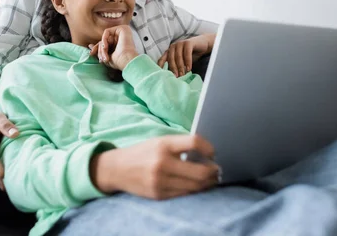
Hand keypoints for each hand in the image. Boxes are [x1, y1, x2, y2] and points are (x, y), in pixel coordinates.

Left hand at [89, 25, 138, 70]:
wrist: (127, 61)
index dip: (97, 48)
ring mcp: (123, 32)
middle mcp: (122, 37)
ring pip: (105, 37)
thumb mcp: (106, 56)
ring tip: (105, 56)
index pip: (105, 43)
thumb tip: (89, 45)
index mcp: (120, 43)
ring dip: (102, 47)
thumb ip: (99, 50)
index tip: (91, 54)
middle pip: (105, 40)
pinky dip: (104, 39)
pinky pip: (107, 31)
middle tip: (101, 59)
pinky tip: (105, 47)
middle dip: (99, 49)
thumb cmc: (119, 62)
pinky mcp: (123, 28)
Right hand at [90, 134, 219, 199]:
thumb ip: (181, 145)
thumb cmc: (144, 152)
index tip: (213, 153)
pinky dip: (195, 189)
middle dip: (213, 171)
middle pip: (200, 171)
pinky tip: (198, 185)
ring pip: (195, 186)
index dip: (209, 148)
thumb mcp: (160, 141)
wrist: (118, 169)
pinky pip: (185, 194)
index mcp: (164, 145)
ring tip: (212, 178)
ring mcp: (161, 181)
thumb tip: (207, 152)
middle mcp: (162, 163)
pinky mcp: (159, 195)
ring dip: (208, 182)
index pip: (194, 142)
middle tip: (217, 169)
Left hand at [157, 34, 215, 76]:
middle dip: (173, 69)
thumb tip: (173, 77)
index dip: (161, 67)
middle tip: (176, 77)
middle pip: (171, 59)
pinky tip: (189, 68)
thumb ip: (177, 66)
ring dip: (180, 67)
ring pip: (178, 56)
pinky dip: (188, 62)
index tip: (161, 75)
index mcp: (169, 51)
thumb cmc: (191, 54)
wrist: (203, 45)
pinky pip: (187, 53)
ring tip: (183, 74)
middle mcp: (173, 46)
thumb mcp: (182, 61)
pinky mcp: (188, 42)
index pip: (162, 59)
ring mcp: (180, 43)